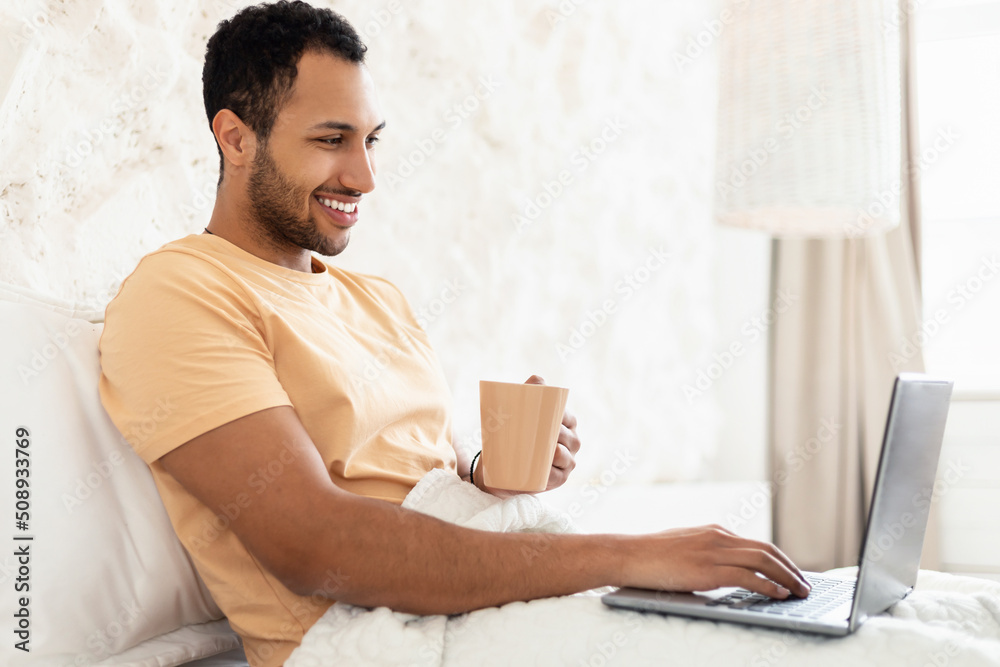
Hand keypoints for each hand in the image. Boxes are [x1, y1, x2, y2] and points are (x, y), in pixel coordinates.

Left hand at [522, 375, 578, 491]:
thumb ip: (527, 392)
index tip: (545, 412)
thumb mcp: (518, 413)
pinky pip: (558, 476)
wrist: (498, 468)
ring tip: (550, 449)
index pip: (567, 417)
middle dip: (558, 433)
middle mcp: (571, 442)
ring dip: (559, 453)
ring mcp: (566, 462)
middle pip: (569, 437)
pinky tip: (548, 469)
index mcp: (566, 424)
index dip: (560, 414)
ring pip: (566, 456)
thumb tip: (537, 379)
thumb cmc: (512, 435)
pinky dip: (553, 473)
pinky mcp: (557, 479)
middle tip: (541, 429)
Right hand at [618, 524, 811, 598]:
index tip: (791, 573)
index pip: (756, 544)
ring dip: (786, 577)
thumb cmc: (651, 555)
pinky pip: (746, 576)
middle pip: (766, 550)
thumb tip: (723, 568)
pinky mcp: (706, 569)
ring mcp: (712, 552)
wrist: (629, 554)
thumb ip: (706, 552)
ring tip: (799, 591)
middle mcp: (717, 537)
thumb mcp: (684, 546)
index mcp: (713, 531)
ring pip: (762, 560)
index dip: (779, 560)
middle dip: (790, 568)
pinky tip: (778, 593)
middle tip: (805, 584)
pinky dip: (767, 585)